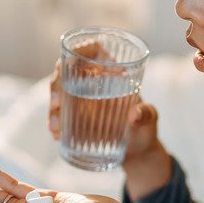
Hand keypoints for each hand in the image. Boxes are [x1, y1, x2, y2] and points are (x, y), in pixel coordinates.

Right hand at [48, 42, 163, 164]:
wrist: (138, 154)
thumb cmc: (146, 129)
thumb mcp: (150, 119)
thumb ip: (147, 114)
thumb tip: (134, 115)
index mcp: (113, 73)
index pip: (93, 49)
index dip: (81, 49)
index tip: (73, 61)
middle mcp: (94, 82)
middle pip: (68, 71)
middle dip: (56, 85)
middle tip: (56, 105)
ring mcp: (82, 100)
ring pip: (59, 93)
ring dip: (53, 108)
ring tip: (55, 128)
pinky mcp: (76, 118)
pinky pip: (60, 115)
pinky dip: (55, 123)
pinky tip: (55, 134)